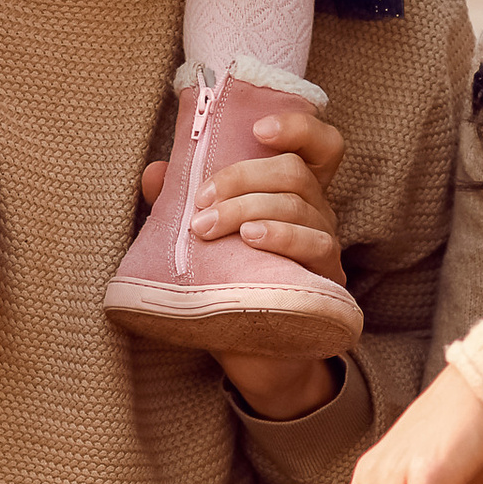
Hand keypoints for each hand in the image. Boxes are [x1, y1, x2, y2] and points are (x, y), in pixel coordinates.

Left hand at [138, 100, 344, 413]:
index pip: (318, 146)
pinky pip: (314, 245)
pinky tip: (251, 239)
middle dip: (242, 177)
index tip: (258, 128)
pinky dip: (281, 235)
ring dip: (247, 208)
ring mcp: (325, 245)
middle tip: (201, 202)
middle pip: (295, 171)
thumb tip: (156, 172)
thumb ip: (179, 204)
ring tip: (208, 226)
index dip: (298, 127)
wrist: (253, 356)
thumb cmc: (229, 285)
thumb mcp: (201, 240)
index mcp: (291, 193)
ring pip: (300, 205)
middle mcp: (316, 213)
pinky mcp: (327, 280)